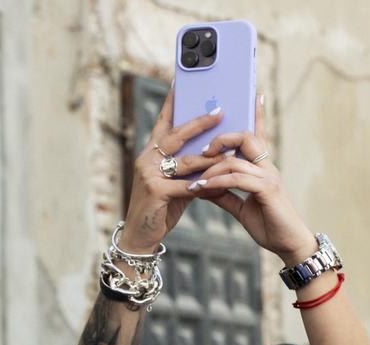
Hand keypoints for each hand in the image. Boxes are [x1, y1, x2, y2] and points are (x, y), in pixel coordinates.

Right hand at [119, 93, 227, 254]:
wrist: (141, 235)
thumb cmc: (161, 208)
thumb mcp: (177, 183)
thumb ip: (192, 169)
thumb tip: (218, 156)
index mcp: (151, 153)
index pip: (164, 122)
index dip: (173, 103)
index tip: (182, 84)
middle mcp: (147, 158)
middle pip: (176, 135)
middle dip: (199, 122)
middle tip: (220, 111)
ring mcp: (148, 174)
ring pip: (184, 160)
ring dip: (208, 157)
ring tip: (228, 151)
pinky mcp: (154, 191)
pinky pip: (184, 185)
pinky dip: (202, 184)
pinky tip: (217, 183)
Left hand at [191, 97, 317, 264]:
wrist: (289, 246)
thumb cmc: (270, 226)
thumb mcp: (242, 208)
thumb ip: (224, 194)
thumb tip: (204, 186)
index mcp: (263, 168)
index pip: (258, 135)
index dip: (257, 114)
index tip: (254, 94)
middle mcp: (267, 167)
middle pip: (245, 136)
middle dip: (221, 138)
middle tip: (202, 150)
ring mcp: (268, 176)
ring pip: (236, 157)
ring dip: (211, 165)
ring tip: (193, 176)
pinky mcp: (267, 190)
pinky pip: (236, 178)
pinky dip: (217, 181)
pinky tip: (202, 188)